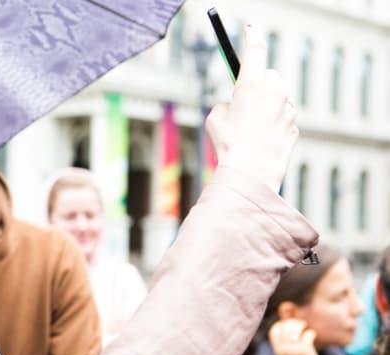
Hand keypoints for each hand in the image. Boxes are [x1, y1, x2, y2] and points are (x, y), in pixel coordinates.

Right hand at [205, 24, 297, 192]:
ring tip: (251, 128)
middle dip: (260, 83)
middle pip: (270, 76)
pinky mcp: (294, 127)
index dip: (252, 36)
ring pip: (278, 98)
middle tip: (244, 100)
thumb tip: (233, 105)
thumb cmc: (229, 145)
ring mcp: (287, 110)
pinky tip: (262, 140)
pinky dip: (274, 124)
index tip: (251, 28)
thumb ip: (224, 105)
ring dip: (267, 106)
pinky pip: (283, 119)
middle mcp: (274, 93)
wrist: (252, 172)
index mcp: (251, 85)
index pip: (254, 50)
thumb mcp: (214, 120)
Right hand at [269, 319, 320, 354]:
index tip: (287, 325)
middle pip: (284, 328)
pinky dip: (310, 332)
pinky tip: (312, 334)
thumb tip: (285, 328)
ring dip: (300, 325)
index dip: (280, 325)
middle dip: (291, 322)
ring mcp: (294, 349)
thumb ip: (283, 344)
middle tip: (298, 323)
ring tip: (305, 325)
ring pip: (294, 329)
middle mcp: (284, 349)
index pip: (274, 331)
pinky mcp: (305, 350)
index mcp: (277, 350)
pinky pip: (307, 334)